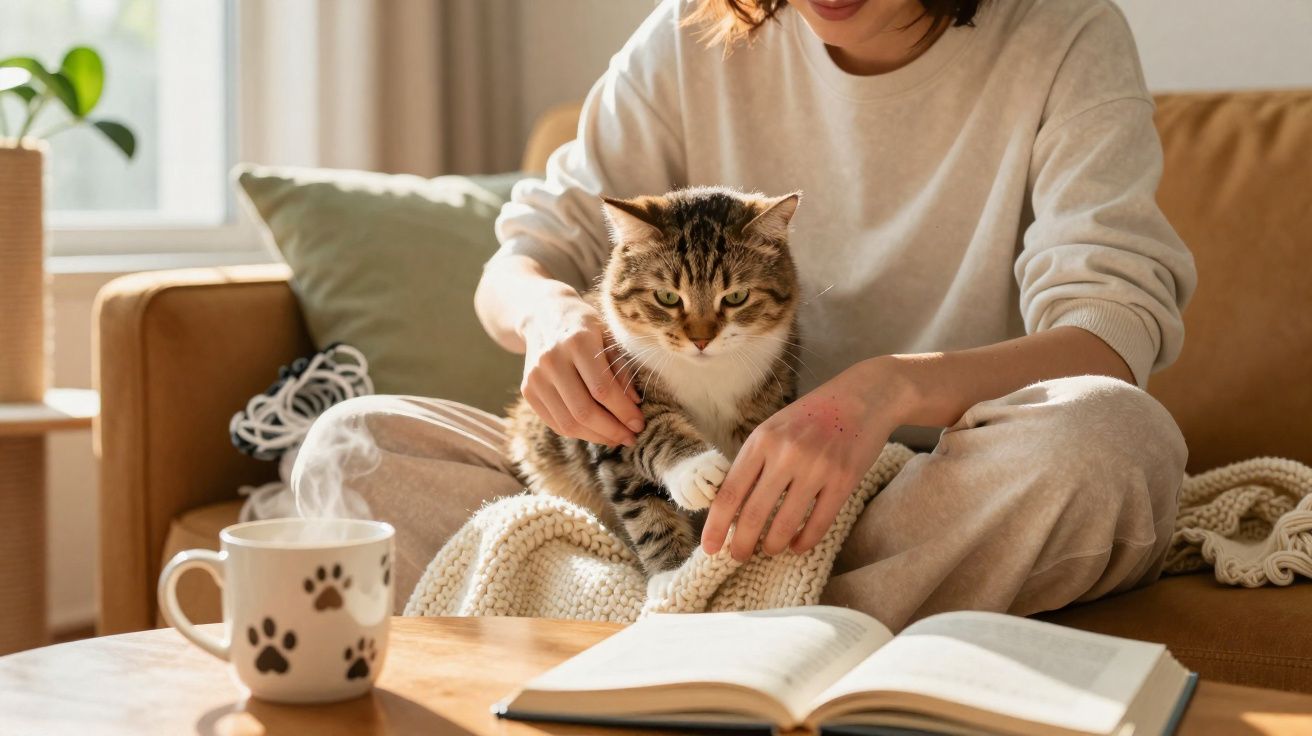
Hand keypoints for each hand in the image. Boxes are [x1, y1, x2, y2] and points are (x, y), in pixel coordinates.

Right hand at [520, 295, 645, 445]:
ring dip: (596, 437)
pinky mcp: (527, 390)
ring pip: (567, 423)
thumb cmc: (584, 325)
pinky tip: (596, 432)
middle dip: (611, 430)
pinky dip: (578, 433)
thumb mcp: (609, 335)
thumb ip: (622, 368)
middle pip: (583, 411)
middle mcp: (551, 360)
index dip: (623, 412)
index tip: (639, 424)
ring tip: (616, 438)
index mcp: (577, 341)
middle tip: (630, 437)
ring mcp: (535, 377)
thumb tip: (633, 404)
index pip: (602, 390)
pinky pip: (554, 422)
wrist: (543, 314)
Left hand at [701, 358, 909, 560]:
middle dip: (741, 543)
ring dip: (772, 544)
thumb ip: (754, 461)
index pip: (730, 492)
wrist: (863, 398)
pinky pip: (819, 523)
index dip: (716, 525)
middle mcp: (786, 454)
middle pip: (754, 513)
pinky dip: (804, 541)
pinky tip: (796, 546)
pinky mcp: (843, 481)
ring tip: (768, 550)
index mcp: (762, 440)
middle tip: (737, 556)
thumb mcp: (773, 428)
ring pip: (785, 523)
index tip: (710, 548)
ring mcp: (816, 468)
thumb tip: (731, 506)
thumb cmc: (812, 416)